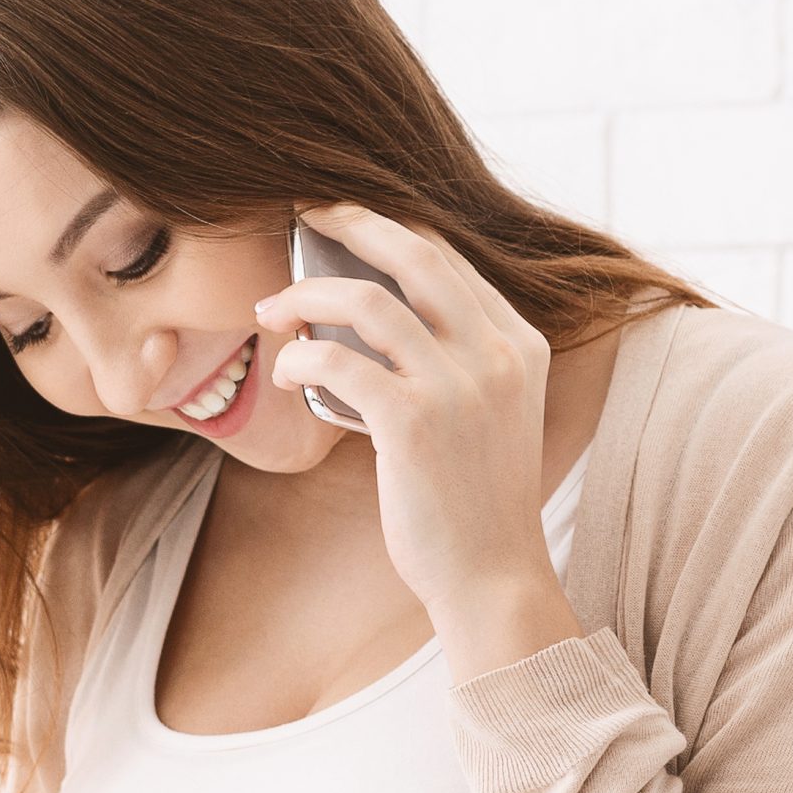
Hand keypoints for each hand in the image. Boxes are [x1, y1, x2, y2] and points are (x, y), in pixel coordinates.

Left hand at [255, 199, 561, 626]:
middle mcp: (495, 353)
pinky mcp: (413, 423)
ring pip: (369, 301)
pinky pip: (340, 363)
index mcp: (520, 345)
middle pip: (415, 253)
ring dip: (308, 294)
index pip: (450, 259)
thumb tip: (380, 324)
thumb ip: (458, 363)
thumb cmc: (475, 505)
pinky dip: (302, 356)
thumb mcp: (490, 416)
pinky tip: (284, 371)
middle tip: (304, 216)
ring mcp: (457, 386)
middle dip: (351, 223)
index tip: (345, 223)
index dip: (391, 231)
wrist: (492, 576)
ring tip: (271, 309)